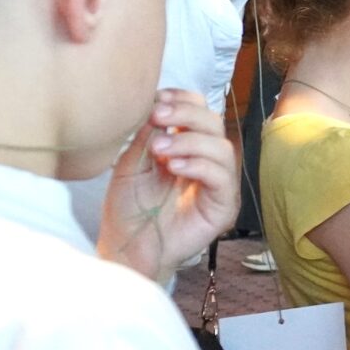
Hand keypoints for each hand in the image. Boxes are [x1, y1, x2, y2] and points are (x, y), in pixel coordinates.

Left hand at [98, 91, 240, 281]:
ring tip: (161, 149)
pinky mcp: (223, 206)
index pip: (200, 111)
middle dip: (186, 114)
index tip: (158, 100)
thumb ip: (147, 137)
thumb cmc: (128, 209)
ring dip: (190, 141)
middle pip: (214, 123)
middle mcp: (206, 161)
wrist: (126, 249)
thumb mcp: (131, 164)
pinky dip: (199, 166)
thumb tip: (158, 106)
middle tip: (158, 117)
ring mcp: (218, 184)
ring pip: (221, 147)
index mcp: (186, 147)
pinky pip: (222, 177)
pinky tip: (174, 167)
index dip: (184, 100)